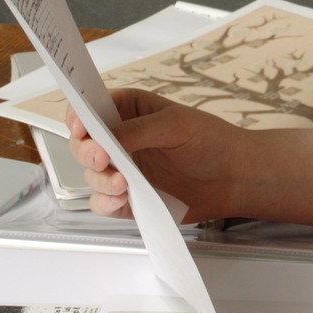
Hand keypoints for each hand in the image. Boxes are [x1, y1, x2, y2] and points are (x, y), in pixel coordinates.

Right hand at [66, 89, 253, 221]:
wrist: (235, 178)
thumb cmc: (211, 140)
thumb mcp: (176, 124)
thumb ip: (138, 130)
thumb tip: (106, 138)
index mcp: (128, 111)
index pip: (89, 109)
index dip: (78, 116)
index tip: (79, 127)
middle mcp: (120, 140)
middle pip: (83, 144)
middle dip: (86, 152)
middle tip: (101, 158)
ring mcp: (123, 170)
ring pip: (91, 175)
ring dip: (100, 180)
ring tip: (122, 184)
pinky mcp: (129, 198)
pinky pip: (104, 203)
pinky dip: (106, 203)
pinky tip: (121, 200)